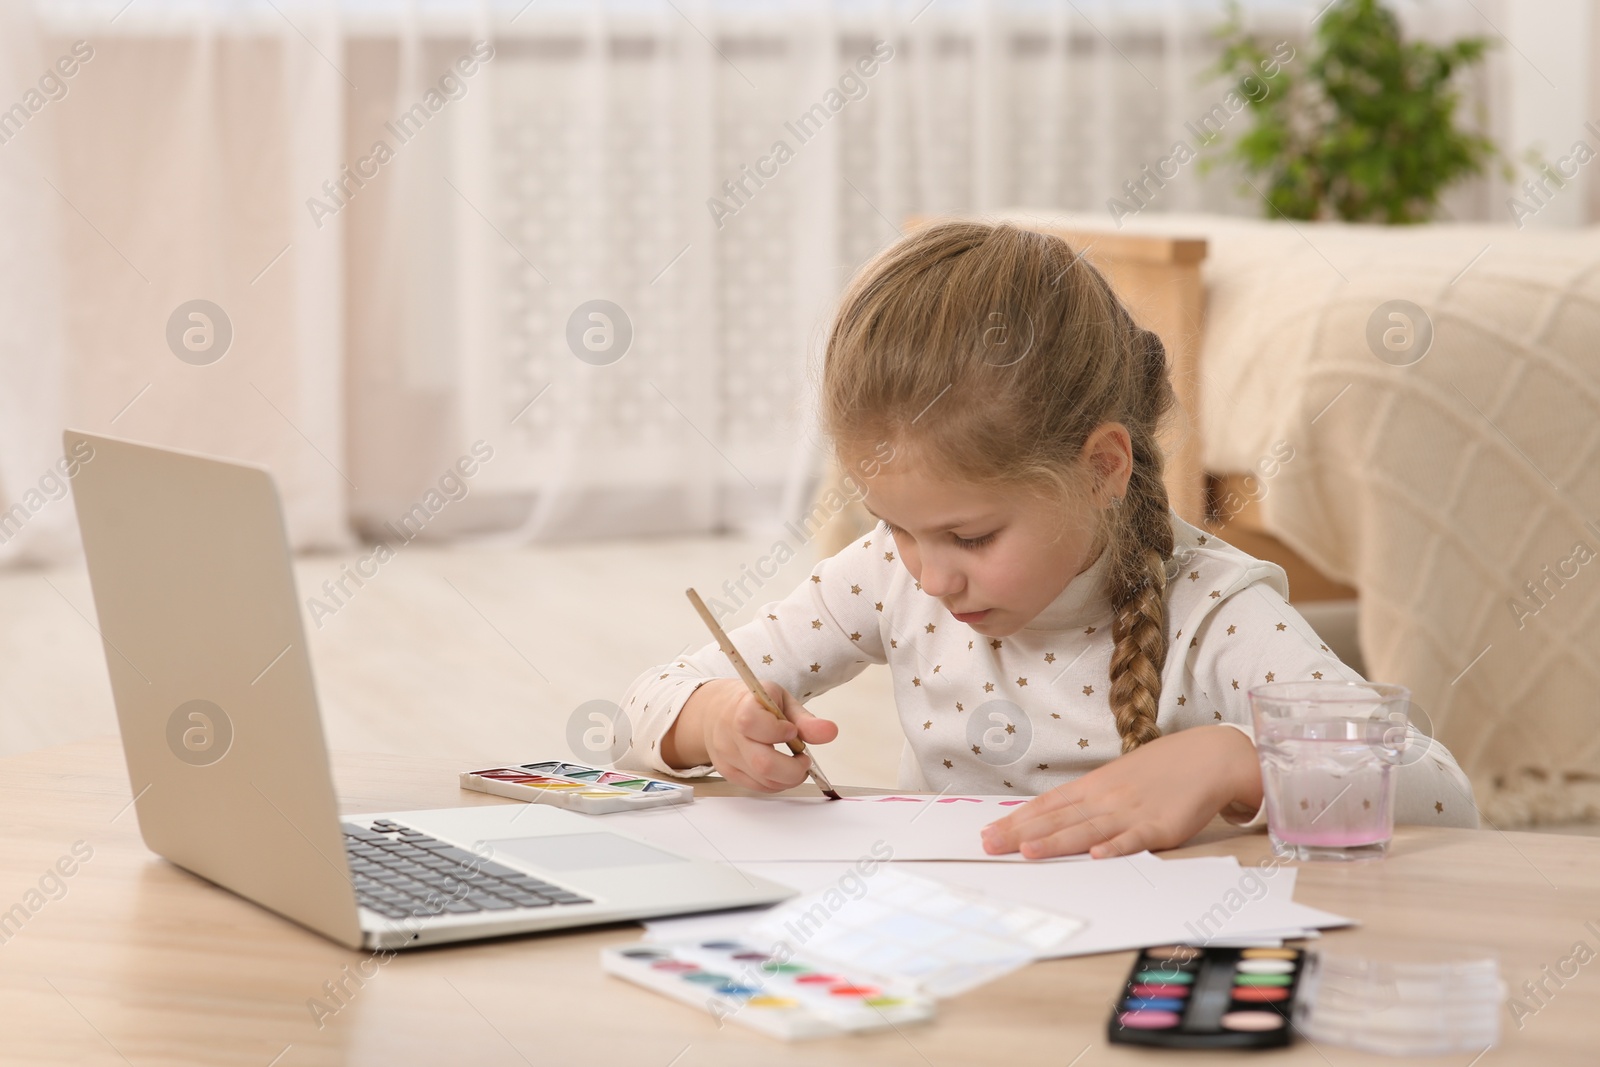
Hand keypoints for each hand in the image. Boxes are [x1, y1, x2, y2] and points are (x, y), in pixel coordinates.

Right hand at [661, 678, 838, 791]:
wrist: (715, 711)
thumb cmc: (754, 703)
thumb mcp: (780, 700)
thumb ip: (805, 719)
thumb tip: (831, 732)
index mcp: (741, 709)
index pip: (752, 723)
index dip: (779, 731)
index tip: (791, 730)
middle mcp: (729, 735)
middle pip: (763, 763)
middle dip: (794, 768)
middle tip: (804, 760)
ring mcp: (727, 757)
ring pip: (763, 781)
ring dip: (788, 778)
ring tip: (795, 763)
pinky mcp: (729, 773)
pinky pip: (758, 787)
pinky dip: (777, 782)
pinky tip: (781, 769)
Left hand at [980, 726, 1263, 858]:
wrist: (1208, 757)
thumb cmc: (1161, 771)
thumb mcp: (1118, 779)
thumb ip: (1090, 800)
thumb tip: (1056, 817)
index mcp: (1094, 787)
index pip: (1047, 805)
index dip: (1017, 820)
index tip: (988, 833)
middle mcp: (1106, 799)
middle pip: (1057, 819)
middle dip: (1021, 834)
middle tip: (989, 845)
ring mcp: (1131, 812)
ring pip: (1087, 830)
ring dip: (1057, 841)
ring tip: (1028, 851)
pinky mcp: (1160, 826)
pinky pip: (1134, 839)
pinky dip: (1115, 847)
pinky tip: (1096, 856)